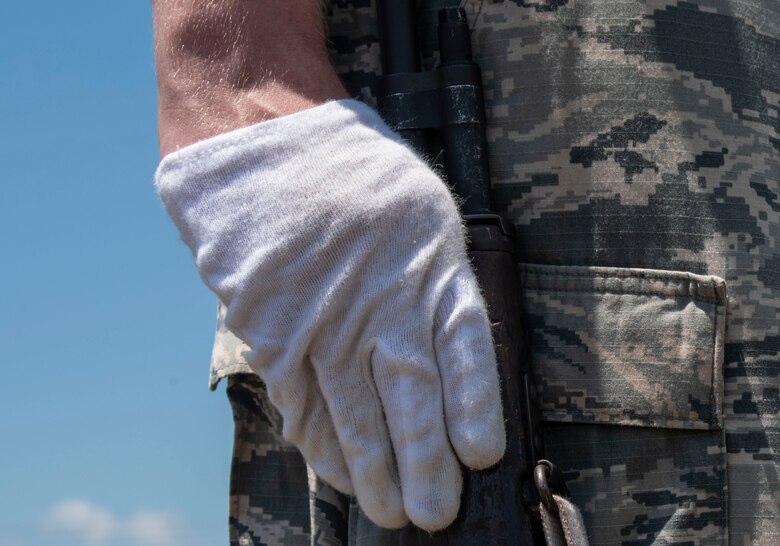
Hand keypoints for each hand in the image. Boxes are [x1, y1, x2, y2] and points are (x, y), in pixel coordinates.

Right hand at [155, 99, 505, 530]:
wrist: (260, 140)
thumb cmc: (350, 169)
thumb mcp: (418, 203)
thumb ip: (433, 270)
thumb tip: (446, 342)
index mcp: (429, 262)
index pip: (465, 349)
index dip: (475, 406)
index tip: (481, 456)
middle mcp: (381, 298)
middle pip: (412, 396)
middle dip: (426, 461)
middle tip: (436, 513)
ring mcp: (325, 318)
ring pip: (355, 410)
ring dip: (375, 467)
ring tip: (391, 511)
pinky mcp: (274, 328)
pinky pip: (302, 398)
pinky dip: (320, 442)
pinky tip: (337, 474)